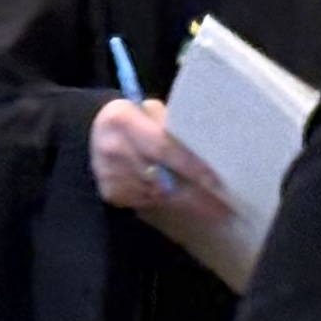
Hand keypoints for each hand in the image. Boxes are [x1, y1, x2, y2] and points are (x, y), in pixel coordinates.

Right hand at [90, 97, 231, 225]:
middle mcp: (112, 147)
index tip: (216, 181)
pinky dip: (166, 202)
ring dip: (184, 202)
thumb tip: (208, 149)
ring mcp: (108, 173)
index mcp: (122, 120)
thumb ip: (172, 126)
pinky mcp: (110, 192)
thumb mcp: (150, 111)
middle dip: (195, 194)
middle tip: (224, 208)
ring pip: (157, 194)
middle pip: (162, 177)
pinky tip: (182, 200)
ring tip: (212, 208)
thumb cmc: (136, 120)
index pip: (163, 147)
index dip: (191, 166)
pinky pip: (147, 202)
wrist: (95, 134)